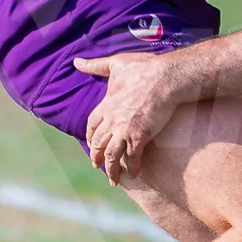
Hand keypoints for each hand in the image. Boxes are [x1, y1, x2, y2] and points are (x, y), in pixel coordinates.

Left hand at [72, 52, 179, 183]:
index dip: (90, 136)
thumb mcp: (116, 63)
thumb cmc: (144, 68)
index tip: (91, 143)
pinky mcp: (139, 137)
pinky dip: (133, 168)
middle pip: (98, 143)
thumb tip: (76, 61)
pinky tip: (135, 175)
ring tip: (113, 179)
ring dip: (111, 169)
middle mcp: (111, 120)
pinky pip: (133, 157)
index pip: (92, 125)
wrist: (165, 78)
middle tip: (97, 165)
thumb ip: (95, 65)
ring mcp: (124, 130)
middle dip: (96, 156)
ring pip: (112, 155)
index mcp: (106, 105)